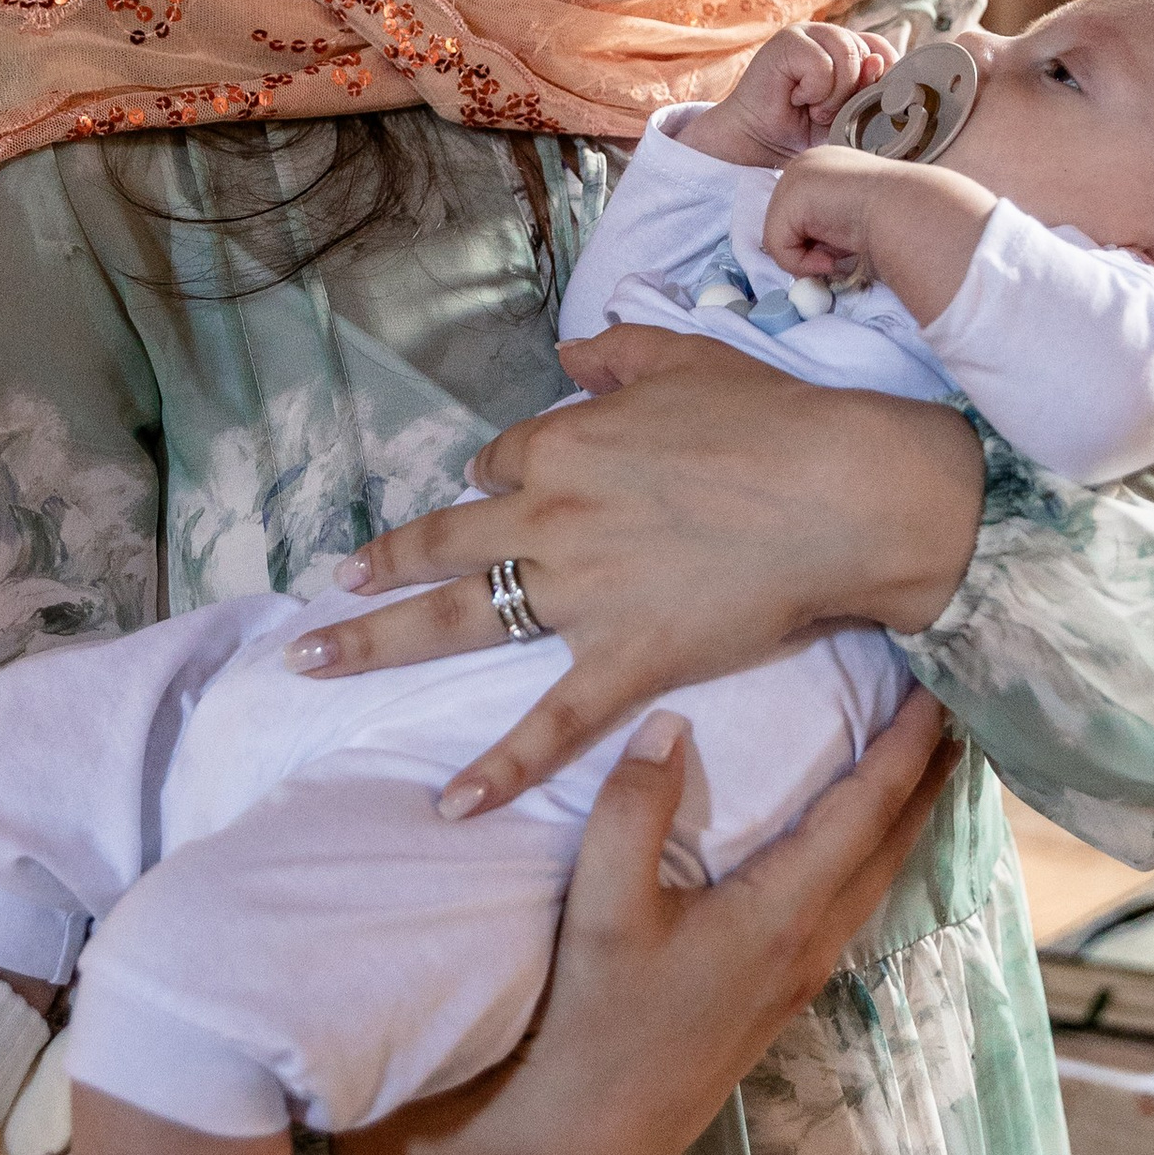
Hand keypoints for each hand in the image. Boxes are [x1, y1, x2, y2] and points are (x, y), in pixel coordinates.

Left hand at [287, 327, 983, 815]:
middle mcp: (550, 517)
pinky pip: (550, 723)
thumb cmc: (775, 420)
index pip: (499, 464)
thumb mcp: (685, 358)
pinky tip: (450, 803)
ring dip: (379, 642)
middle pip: (440, 544)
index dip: (494, 478)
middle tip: (330, 592)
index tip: (491, 492)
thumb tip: (568, 352)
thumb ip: (616, 354)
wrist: (840, 493)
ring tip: (312, 660)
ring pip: (460, 619)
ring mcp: (578, 594)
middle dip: (378, 569)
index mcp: (561, 444)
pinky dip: (501, 766)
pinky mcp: (622, 659)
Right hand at [330, 689, 950, 1154]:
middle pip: (895, 842)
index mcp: (779, 914)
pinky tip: (868, 833)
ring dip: (910, 811)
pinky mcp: (788, 987)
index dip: (907, 748)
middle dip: (932, 773)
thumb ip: (632, 810)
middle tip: (964, 704)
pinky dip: (878, 847)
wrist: (598, 1126)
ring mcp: (805, 970)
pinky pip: (858, 896)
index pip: (865, 812)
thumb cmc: (597, 1016)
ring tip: (930, 757)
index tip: (941, 690)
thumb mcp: (600, 907)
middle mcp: (811, 941)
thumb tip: (669, 724)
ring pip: (882, 872)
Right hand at [685, 21, 893, 168]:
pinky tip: (796, 98)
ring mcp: (806, 33)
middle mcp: (826, 34)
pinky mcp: (787, 40)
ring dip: (834, 93)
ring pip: (848, 55)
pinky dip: (815, 91)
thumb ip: (867, 89)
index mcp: (843, 46)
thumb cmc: (802, 126)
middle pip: (866, 52)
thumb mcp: (847, 112)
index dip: (881, 75)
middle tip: (824, 111)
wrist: (759, 139)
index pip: (879, 47)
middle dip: (852, 92)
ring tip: (813, 106)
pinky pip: (822, 64)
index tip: (866, 102)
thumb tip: (878, 63)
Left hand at [765, 149, 994, 320]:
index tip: (843, 251)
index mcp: (824, 165)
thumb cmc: (896, 218)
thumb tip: (811, 254)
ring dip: (808, 259)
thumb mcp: (852, 218)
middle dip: (809, 250)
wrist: (907, 211)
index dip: (817, 241)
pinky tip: (832, 257)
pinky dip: (802, 263)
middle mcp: (804, 164)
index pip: (799, 213)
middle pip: (783, 224)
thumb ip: (829, 227)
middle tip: (840, 257)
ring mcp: (794, 177)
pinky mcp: (789, 198)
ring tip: (838, 256)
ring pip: (778, 238)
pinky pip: (777, 246)